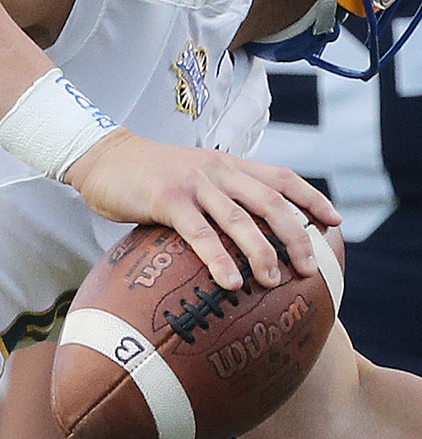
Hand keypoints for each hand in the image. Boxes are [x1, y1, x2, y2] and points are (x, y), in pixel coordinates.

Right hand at [63, 130, 339, 290]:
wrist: (102, 156)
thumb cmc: (144, 174)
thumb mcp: (190, 175)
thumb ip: (215, 193)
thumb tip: (236, 230)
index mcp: (229, 164)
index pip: (283, 178)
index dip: (313, 199)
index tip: (335, 222)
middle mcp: (220, 170)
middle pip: (272, 203)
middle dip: (296, 237)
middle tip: (309, 269)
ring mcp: (194, 185)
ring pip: (241, 220)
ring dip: (263, 253)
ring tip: (273, 281)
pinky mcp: (167, 201)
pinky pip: (201, 234)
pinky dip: (219, 259)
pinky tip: (231, 282)